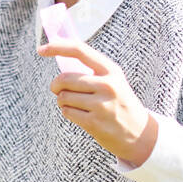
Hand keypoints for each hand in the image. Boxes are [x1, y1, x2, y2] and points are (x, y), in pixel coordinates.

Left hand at [37, 39, 157, 164]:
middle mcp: (107, 85)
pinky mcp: (94, 122)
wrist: (140, 134)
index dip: (57, 47)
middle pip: (64, 78)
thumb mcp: (113, 80)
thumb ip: (89, 69)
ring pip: (63, 97)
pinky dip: (68, 112)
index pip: (79, 50)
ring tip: (77, 104)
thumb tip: (57, 52)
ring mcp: (101, 105)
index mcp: (111, 70)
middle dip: (56, 85)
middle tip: (59, 90)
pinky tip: (81, 115)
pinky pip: (67, 112)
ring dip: (63, 101)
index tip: (41, 50)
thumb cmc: (119, 102)